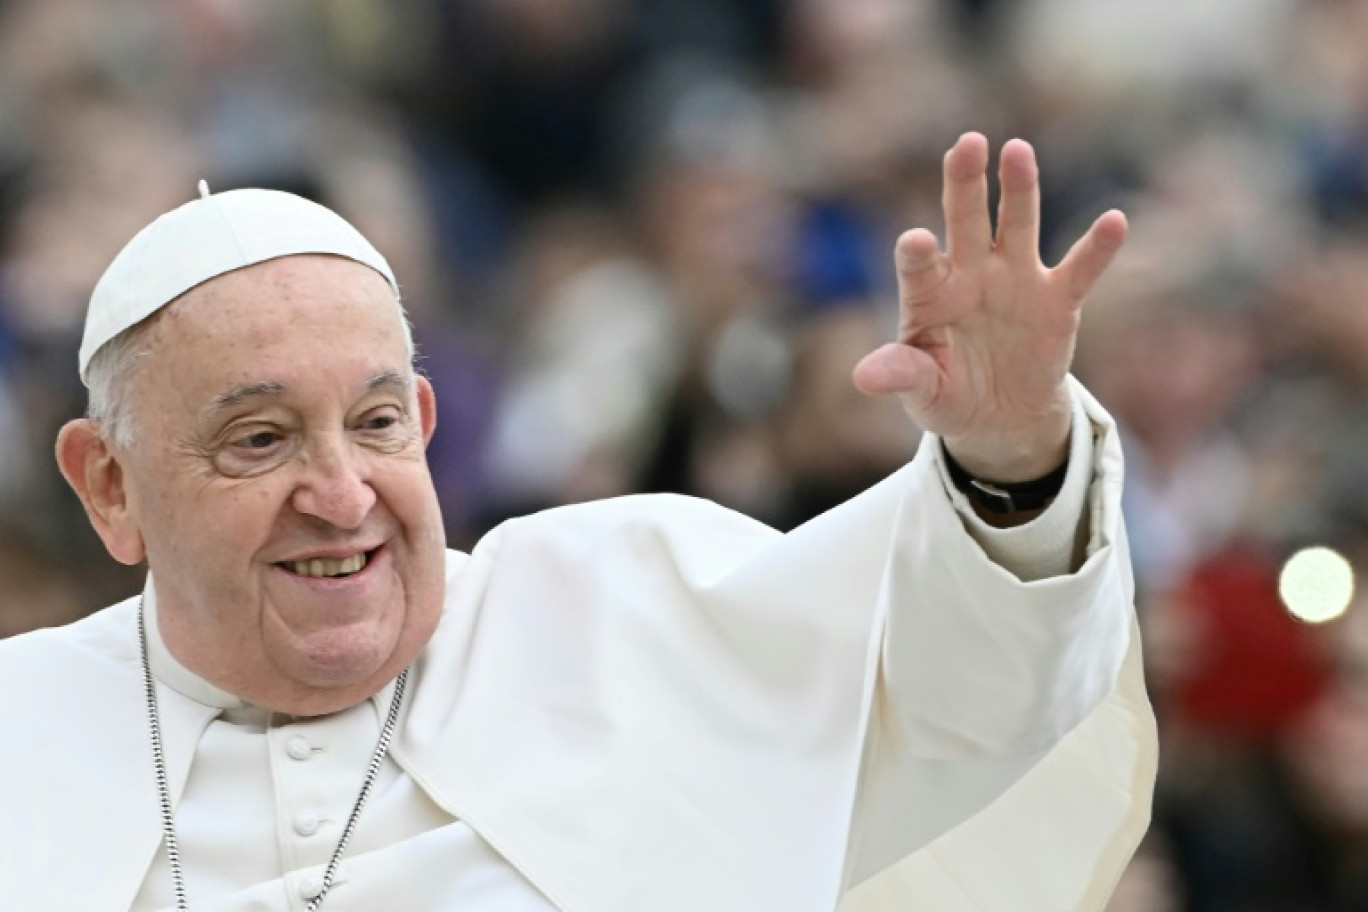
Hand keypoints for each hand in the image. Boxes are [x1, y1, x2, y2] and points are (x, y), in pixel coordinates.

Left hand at [852, 132, 1126, 481]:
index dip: (917, 253)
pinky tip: (1114, 221)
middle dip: (965, 184)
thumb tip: (862, 377)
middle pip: (966, 221)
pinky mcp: (1056, 300)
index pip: (919, 266)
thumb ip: (901, 375)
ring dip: (1020, 188)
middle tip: (965, 144)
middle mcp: (970, 274)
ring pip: (1018, 225)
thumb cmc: (948, 394)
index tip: (916, 242)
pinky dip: (1097, 248)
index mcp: (930, 294)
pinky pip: (1079, 269)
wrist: (999, 415)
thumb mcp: (922, 392)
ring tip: (1018, 150)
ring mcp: (1015, 280)